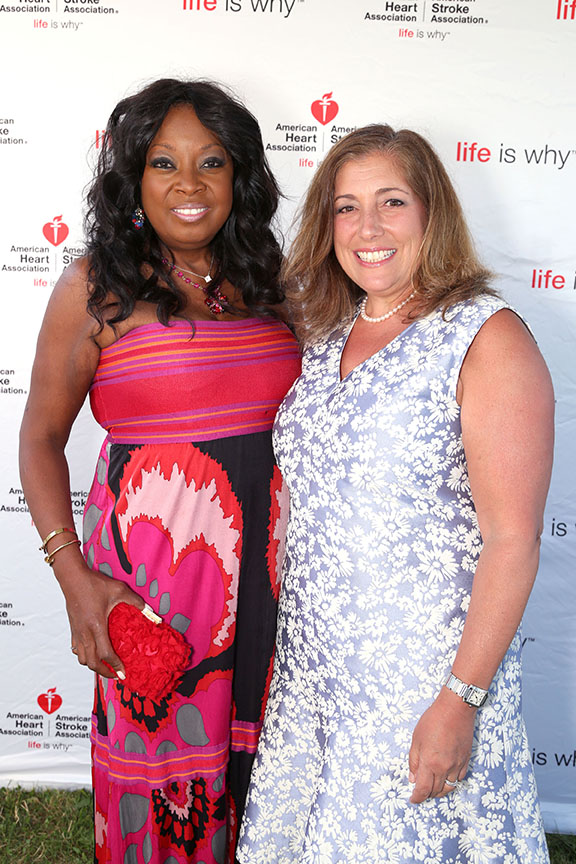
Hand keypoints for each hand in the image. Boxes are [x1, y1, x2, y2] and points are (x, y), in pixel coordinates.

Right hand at [57, 558, 144, 678]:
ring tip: (105, 666)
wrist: (72, 578)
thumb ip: (136, 602)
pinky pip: (76, 649)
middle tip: (116, 675)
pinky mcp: (72, 629)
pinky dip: (84, 656)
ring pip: (82, 658)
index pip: (106, 654)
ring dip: (93, 665)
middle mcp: (85, 633)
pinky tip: (92, 652)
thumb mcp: (119, 590)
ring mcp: (77, 632)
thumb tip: (152, 612)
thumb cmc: (94, 583)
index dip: (115, 666)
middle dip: (104, 672)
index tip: (123, 673)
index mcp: (97, 626)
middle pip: (92, 662)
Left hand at [408, 687, 475, 803]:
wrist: (455, 709)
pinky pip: (460, 778)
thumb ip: (414, 761)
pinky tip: (446, 777)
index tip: (413, 799)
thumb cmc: (433, 720)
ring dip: (440, 790)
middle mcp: (445, 768)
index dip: (417, 798)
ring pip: (449, 787)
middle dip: (427, 794)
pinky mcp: (466, 760)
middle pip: (436, 791)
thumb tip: (413, 778)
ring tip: (433, 787)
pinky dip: (452, 781)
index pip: (423, 790)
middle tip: (421, 792)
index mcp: (430, 763)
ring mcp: (458, 765)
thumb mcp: (416, 739)